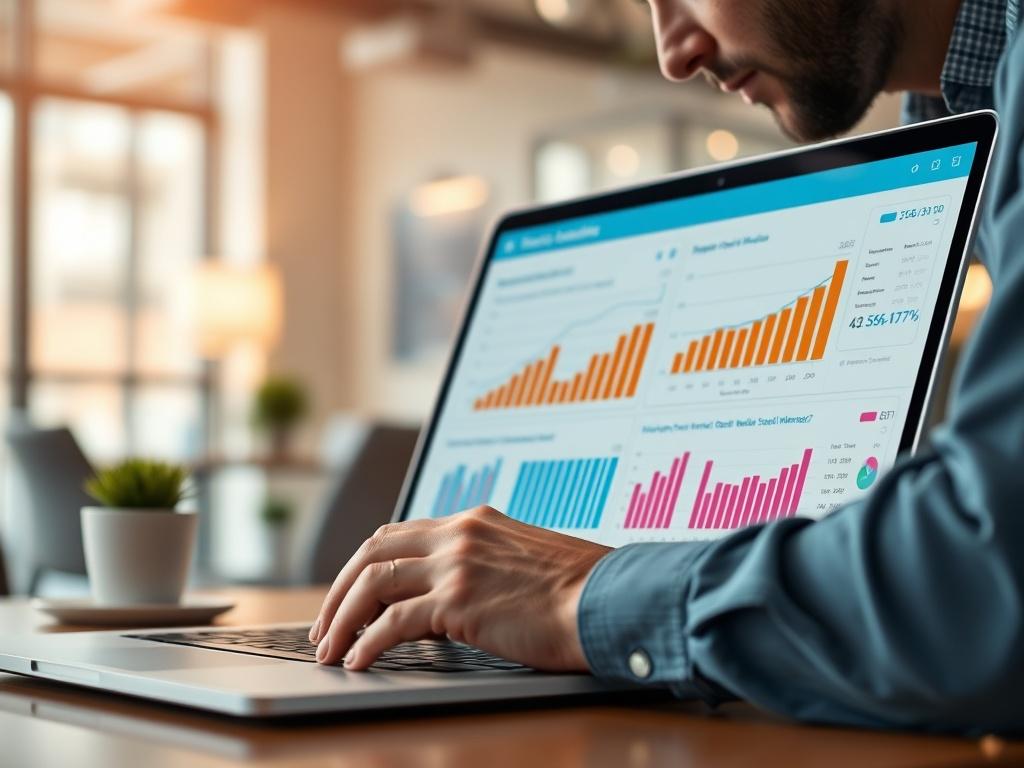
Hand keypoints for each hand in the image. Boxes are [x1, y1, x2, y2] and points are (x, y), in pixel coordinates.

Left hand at [308, 506, 611, 670]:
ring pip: (373, 582)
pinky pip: (394, 621)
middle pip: (373, 551)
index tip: (348, 595)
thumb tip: (452, 599)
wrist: (612, 598)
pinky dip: (368, 643)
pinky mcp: (459, 600)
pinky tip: (359, 662)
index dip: (364, 565)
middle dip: (339, 589)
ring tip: (329, 650)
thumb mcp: (523, 561)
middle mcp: (459, 534)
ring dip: (342, 618)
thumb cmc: (580, 589)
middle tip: (324, 626)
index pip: (399, 533)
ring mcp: (457, 564)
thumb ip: (484, 566)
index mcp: (473, 522)